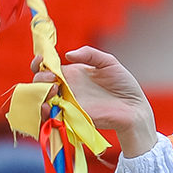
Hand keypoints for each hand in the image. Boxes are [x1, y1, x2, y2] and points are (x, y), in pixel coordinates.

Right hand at [36, 46, 157, 156]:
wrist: (133, 107)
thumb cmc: (123, 85)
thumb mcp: (108, 62)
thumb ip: (90, 54)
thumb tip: (68, 55)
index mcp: (71, 74)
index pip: (47, 68)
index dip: (39, 63)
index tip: (41, 60)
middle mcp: (65, 89)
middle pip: (39, 84)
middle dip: (39, 78)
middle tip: (52, 78)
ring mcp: (67, 105)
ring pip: (40, 101)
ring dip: (38, 95)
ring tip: (53, 91)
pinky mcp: (71, 119)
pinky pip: (49, 118)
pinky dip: (42, 114)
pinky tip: (46, 107)